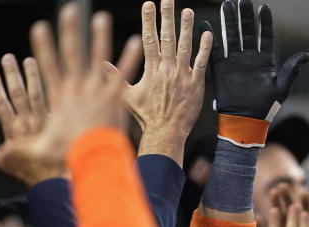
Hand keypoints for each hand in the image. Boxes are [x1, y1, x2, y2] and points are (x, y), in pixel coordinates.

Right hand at [0, 5, 141, 182]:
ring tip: (102, 18)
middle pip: (72, 54)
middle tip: (69, 10)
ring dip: (100, 36)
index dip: (43, 46)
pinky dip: (130, 58)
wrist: (96, 161)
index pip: (48, 66)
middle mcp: (77, 88)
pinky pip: (123, 74)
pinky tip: (136, 42)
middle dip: (70, 31)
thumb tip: (2, 153)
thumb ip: (22, 148)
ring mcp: (97, 91)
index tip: (40, 28)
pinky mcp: (115, 97)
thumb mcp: (42, 149)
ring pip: (98, 57)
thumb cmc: (70, 155)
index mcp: (60, 96)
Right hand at [0, 54, 63, 185]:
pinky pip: (58, 103)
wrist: (58, 179)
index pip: (1, 104)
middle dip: (12, 74)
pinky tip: (57, 76)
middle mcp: (29, 123)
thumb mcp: (4, 164)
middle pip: (18, 94)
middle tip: (8, 58)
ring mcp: (46, 122)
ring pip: (38, 94)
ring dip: (33, 76)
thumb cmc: (32, 173)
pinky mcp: (62, 123)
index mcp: (13, 131)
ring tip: (29, 60)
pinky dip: (56, 89)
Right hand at [113, 1, 211, 165]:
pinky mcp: (196, 84)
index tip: (148, 4)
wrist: (166, 131)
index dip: (148, 20)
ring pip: (185, 46)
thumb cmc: (147, 117)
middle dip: (166, 17)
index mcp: (151, 70)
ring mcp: (182, 75)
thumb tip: (101, 63)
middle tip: (167, 0)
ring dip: (186, 27)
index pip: (149, 39)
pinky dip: (205, 48)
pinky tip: (207, 35)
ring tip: (187, 11)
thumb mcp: (126, 96)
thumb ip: (115, 77)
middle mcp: (167, 69)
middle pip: (167, 38)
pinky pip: (201, 62)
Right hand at [202, 0, 308, 121]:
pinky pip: (214, 50)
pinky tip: (206, 24)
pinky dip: (210, 38)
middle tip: (240, 1)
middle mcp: (249, 58)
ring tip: (226, 5)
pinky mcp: (221, 68)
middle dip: (244, 16)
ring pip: (231, 36)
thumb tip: (306, 55)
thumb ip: (290, 70)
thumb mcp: (281, 87)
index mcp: (265, 61)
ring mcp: (235, 62)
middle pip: (247, 31)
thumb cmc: (266, 107)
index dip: (265, 22)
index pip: (266, 36)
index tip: (263, 7)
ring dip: (228, 21)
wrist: (246, 120)